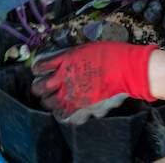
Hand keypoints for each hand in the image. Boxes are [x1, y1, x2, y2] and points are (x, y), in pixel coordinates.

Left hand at [31, 42, 157, 123]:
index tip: (40, 70)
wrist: (126, 68)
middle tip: (43, 88)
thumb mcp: (86, 48)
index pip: (40, 67)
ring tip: (55, 100)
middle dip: (39, 88)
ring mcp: (72, 94)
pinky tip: (68, 110)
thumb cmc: (111, 54)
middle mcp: (65, 78)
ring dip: (50, 102)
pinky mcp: (83, 107)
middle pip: (40, 88)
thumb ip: (72, 57)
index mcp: (65, 61)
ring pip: (50, 104)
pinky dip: (65, 114)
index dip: (38, 69)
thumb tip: (64, 61)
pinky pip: (66, 115)